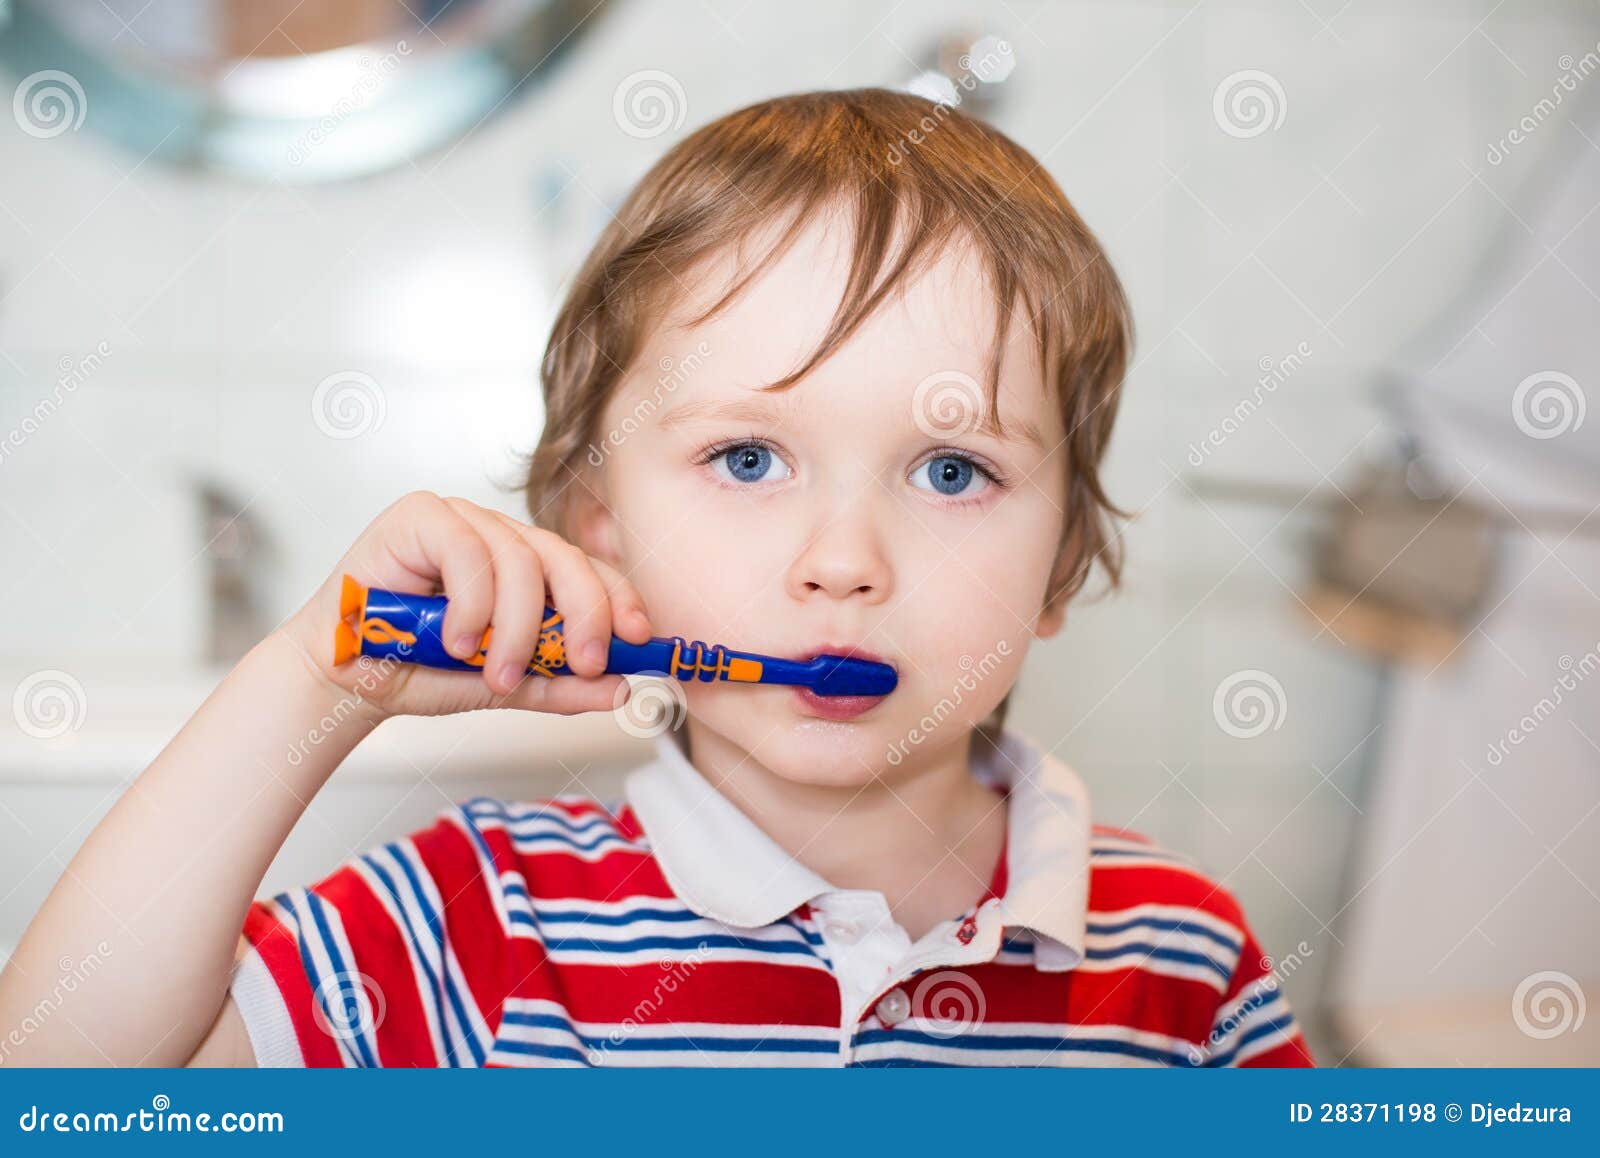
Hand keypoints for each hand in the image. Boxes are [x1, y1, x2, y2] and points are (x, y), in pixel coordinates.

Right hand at [280, 492, 652, 719]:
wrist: (345, 678)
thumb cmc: (418, 671)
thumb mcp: (504, 686)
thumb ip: (559, 685)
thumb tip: (620, 689)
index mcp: (525, 567)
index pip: (587, 570)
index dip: (618, 598)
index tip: (640, 639)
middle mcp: (498, 536)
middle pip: (564, 557)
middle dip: (584, 613)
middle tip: (583, 664)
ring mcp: (461, 520)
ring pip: (520, 560)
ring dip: (516, 628)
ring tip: (493, 674)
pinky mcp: (421, 515)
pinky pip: (470, 551)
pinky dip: (472, 605)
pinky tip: (455, 641)